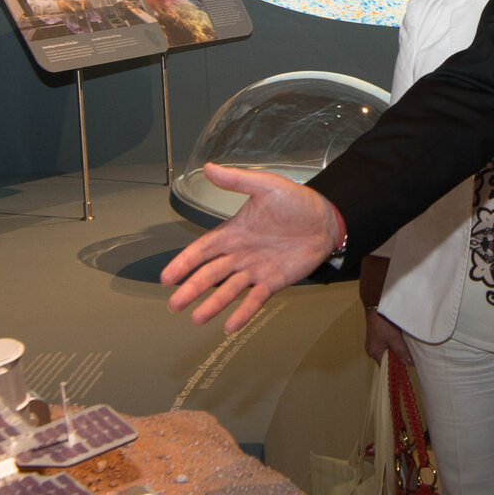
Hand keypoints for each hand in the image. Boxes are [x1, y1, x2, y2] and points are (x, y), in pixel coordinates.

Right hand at [161, 163, 342, 331]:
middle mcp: (240, 254)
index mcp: (233, 233)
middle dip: (191, 289)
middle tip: (174, 305)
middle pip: (210, 274)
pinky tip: (230, 326)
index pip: (202, 250)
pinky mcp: (273, 282)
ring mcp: (255, 270)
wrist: (326, 219)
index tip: (167, 276)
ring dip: (212, 304)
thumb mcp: (265, 186)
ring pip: (228, 290)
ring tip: (197, 319)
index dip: (184, 263)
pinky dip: (242, 313)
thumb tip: (209, 167)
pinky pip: (254, 300)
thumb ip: (236, 180)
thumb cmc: (296, 201)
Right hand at [365, 309, 412, 364]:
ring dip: (399, 350)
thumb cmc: (382, 322)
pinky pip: (390, 345)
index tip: (408, 367)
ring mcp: (377, 343)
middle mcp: (374, 349)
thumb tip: (409, 363)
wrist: (378, 305)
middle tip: (412, 358)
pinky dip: (397, 344)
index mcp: (374, 352)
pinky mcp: (381, 336)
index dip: (398, 367)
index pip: (387, 366)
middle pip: (389, 359)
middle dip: (400, 358)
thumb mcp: (394, 339)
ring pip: (391, 351)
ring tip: (408, 350)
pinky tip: (404, 342)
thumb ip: (402, 352)